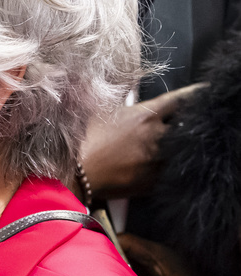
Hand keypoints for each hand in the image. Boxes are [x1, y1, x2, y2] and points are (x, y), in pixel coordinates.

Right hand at [80, 84, 204, 198]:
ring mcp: (156, 162)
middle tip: (186, 122)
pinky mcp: (151, 183)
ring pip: (182, 152)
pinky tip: (161, 167)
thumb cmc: (79, 141)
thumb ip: (119, 102)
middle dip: (189, 123)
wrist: (69, 176)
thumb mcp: (98, 111)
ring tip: (169, 147)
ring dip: (179, 148)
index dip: (197, 94)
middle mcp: (157, 137)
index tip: (204, 92)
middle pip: (189, 126)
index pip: (183, 99)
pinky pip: (169, 174)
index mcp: (146, 115)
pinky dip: (168, 168)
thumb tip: (124, 92)